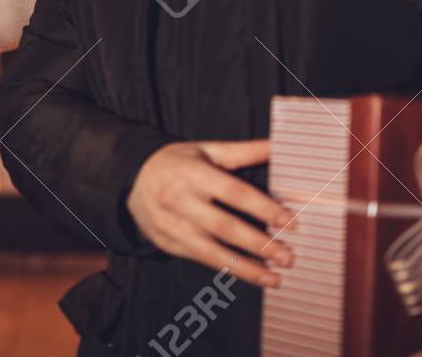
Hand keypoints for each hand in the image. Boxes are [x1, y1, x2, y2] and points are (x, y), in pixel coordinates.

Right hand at [126, 140, 293, 287]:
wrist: (131, 178)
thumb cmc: (177, 162)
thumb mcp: (206, 150)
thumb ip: (244, 151)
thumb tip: (278, 146)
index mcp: (193, 173)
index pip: (234, 193)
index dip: (263, 208)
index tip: (290, 223)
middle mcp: (180, 200)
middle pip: (224, 227)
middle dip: (259, 244)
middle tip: (288, 257)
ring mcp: (171, 225)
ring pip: (212, 252)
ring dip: (246, 267)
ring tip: (274, 277)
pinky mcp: (167, 244)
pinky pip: (202, 260)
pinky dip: (228, 269)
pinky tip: (251, 274)